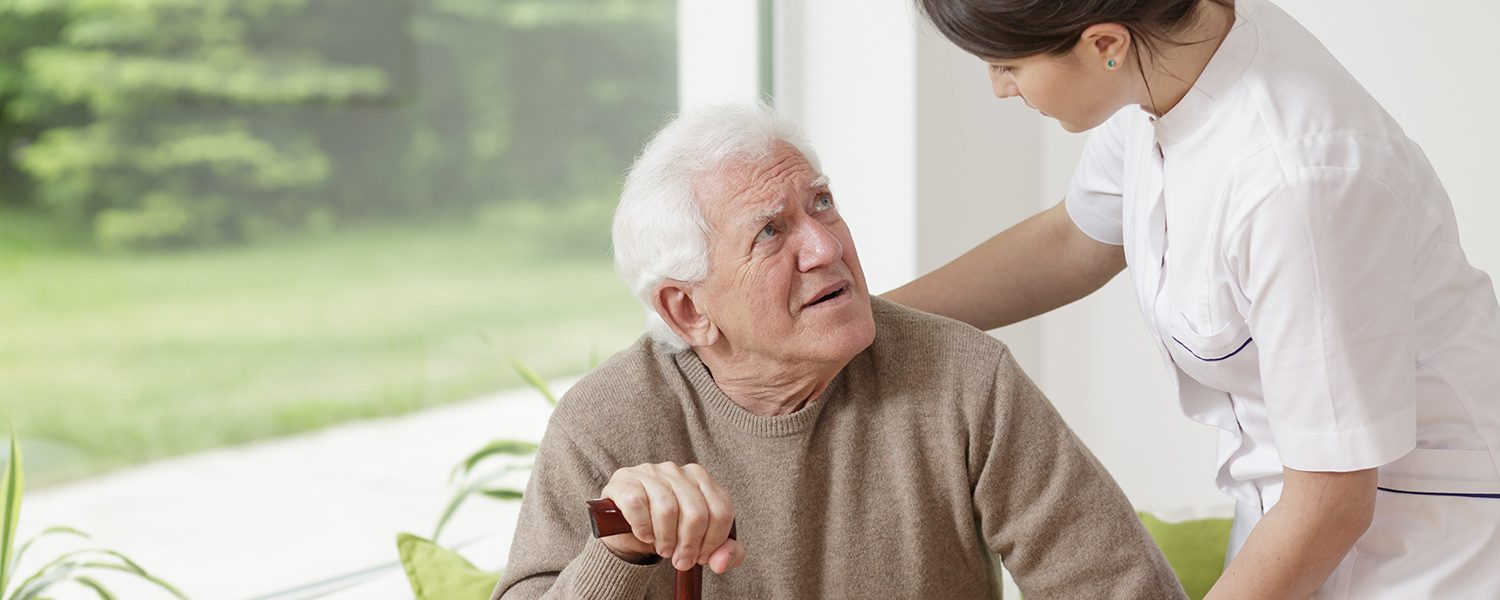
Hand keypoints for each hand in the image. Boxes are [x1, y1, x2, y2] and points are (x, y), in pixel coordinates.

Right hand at [599, 462, 744, 573]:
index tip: (701, 557)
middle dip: (690, 545)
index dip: (713, 541)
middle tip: (680, 560)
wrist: (628, 531)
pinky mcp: (625, 482)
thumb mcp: (702, 544)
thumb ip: (724, 553)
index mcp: (701, 478)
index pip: (721, 510)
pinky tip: (645, 535)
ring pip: (667, 509)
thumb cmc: (669, 532)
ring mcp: (649, 473)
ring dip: (666, 539)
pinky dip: (643, 528)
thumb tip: (722, 563)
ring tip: (663, 549)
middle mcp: (677, 471)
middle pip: (696, 512)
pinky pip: (637, 505)